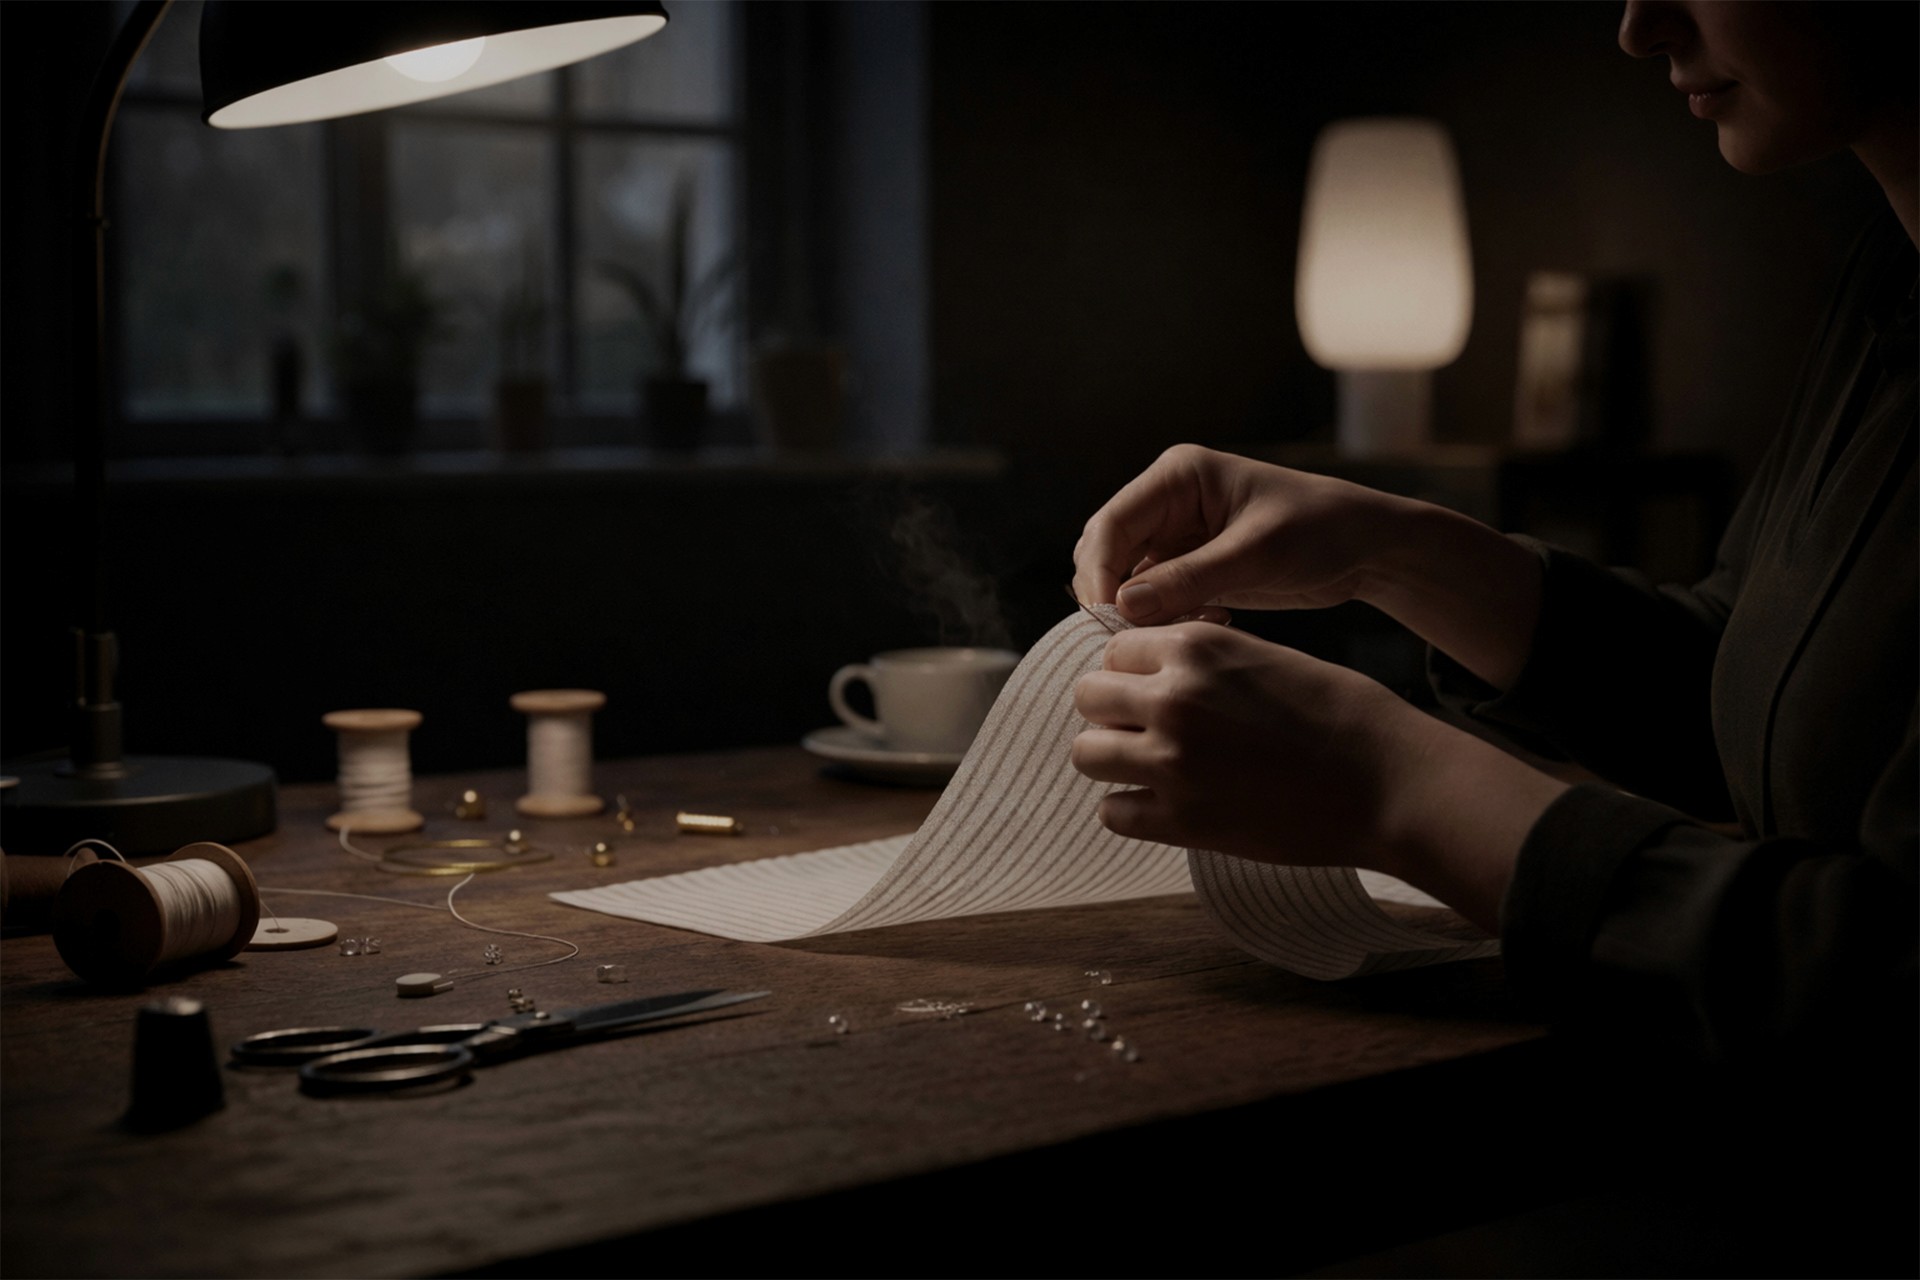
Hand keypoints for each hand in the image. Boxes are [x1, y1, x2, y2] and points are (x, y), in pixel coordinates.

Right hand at [1071, 444, 1544, 690]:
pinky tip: (1210, 623)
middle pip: (1106, 551)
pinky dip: (1165, 618)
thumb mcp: (1258, 554)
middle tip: (1133, 637)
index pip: (1111, 524)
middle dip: (1112, 594)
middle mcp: (1168, 501)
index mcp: (1178, 476)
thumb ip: (1189, 579)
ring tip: (1183, 628)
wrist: (1367, 548)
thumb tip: (1121, 605)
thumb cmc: (1320, 531)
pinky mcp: (1190, 566)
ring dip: (1138, 611)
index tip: (1107, 617)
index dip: (1099, 572)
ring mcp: (1176, 535)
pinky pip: (1153, 597)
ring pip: (1124, 579)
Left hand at [1071, 622, 1415, 867]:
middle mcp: (1173, 698)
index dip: (1132, 673)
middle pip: (1088, 697)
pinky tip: (1165, 805)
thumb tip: (1148, 674)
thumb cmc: (1339, 714)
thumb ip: (1201, 662)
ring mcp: (1171, 761)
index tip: (1152, 692)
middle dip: (1112, 713)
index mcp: (1196, 647)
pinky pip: (1112, 812)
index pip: (1114, 651)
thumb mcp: (1264, 657)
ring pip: (1086, 754)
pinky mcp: (1181, 820)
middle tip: (1147, 731)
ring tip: (1152, 768)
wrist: (1388, 780)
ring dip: (1113, 760)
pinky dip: (1131, 810)